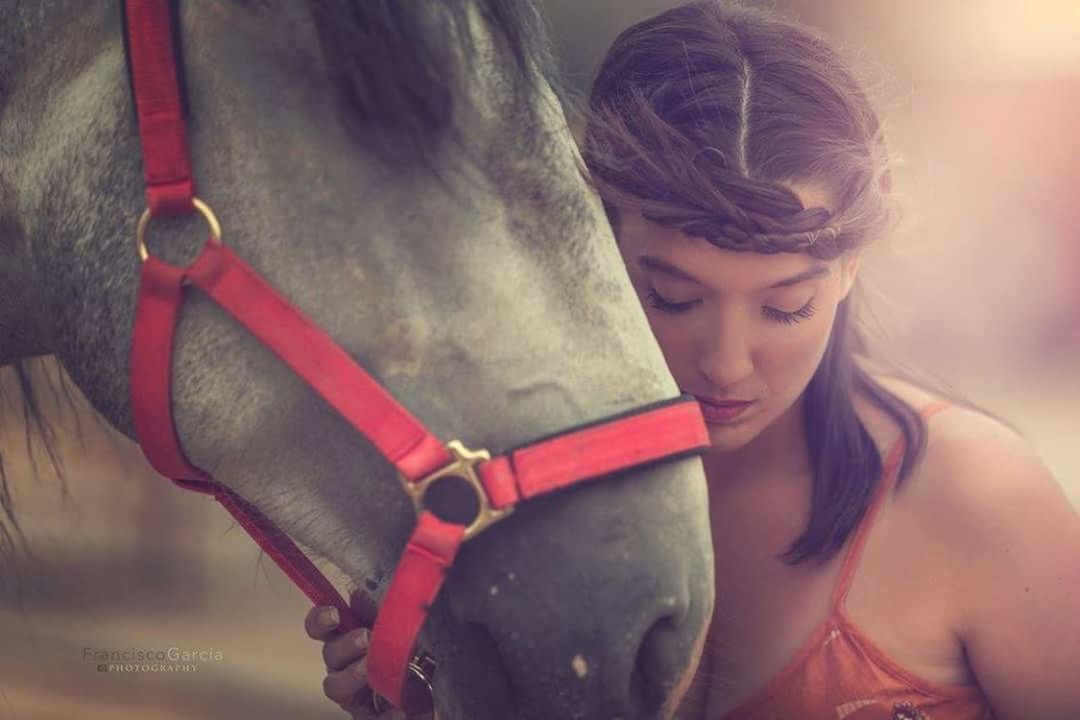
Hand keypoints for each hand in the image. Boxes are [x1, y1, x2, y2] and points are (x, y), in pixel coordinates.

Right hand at [305, 589, 432, 719]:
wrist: (435, 685)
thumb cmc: (410, 648)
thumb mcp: (395, 623)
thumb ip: (375, 608)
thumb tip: (356, 592)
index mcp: (346, 638)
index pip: (320, 628)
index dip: (320, 621)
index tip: (334, 614)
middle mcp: (344, 666)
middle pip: (329, 654)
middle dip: (345, 645)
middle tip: (365, 638)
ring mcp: (353, 694)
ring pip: (334, 686)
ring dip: (351, 674)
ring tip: (370, 668)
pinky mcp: (369, 718)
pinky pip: (370, 719)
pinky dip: (385, 713)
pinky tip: (399, 707)